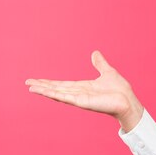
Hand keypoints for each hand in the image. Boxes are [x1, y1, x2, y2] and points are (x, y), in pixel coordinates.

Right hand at [25, 51, 143, 131]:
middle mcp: (79, 94)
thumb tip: (95, 53)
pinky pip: (64, 97)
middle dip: (42, 86)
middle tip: (27, 83)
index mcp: (83, 87)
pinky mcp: (82, 102)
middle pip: (56, 89)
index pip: (63, 84)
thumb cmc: (120, 90)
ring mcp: (79, 98)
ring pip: (57, 93)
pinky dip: (53, 94)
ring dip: (44, 90)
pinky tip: (43, 91)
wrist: (128, 101)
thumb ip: (99, 64)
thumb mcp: (107, 72)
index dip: (50, 82)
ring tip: (30, 87)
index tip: (38, 80)